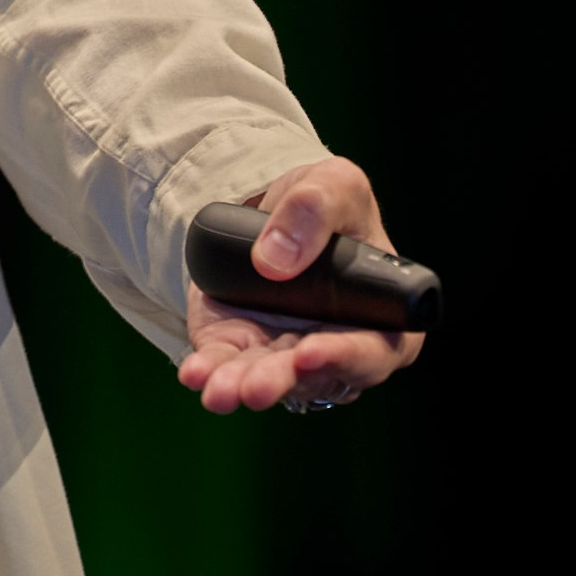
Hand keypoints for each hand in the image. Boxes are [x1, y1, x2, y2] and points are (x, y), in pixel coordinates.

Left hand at [176, 156, 425, 414]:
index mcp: (382, 318)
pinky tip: (194, 374)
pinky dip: (210, 370)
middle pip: (314, 376)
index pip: (373, 351)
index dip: (346, 359)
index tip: (309, 353)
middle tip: (256, 387)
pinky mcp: (244, 344)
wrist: (278, 211)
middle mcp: (337, 347)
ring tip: (218, 390)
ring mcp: (288, 352)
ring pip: (267, 379)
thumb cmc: (327, 205)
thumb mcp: (334, 185)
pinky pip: (228, 364)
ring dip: (241, 386)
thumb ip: (315, 209)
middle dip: (282, 382)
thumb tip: (274, 259)